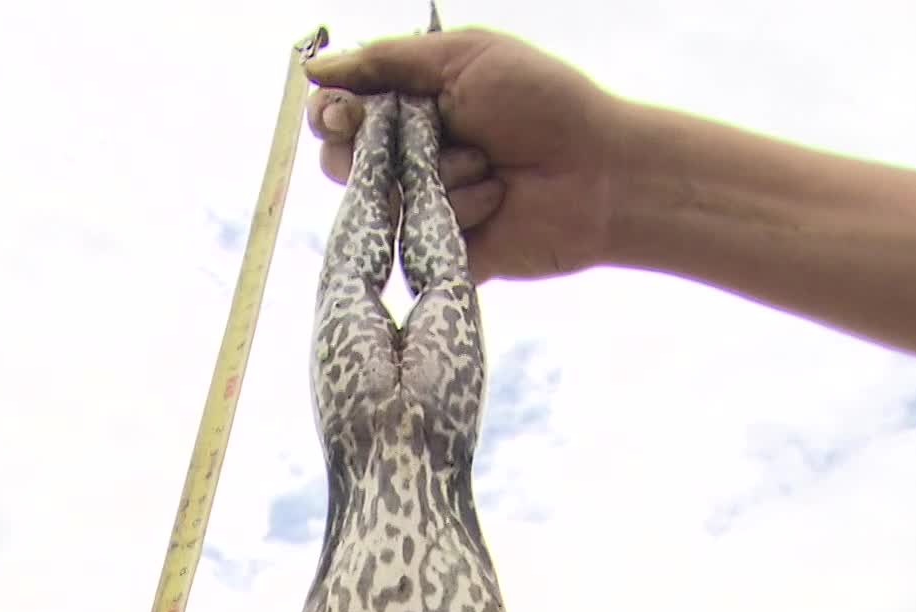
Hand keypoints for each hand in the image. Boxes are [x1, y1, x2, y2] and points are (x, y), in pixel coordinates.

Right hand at [304, 25, 621, 281]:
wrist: (601, 172)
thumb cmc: (544, 103)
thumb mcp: (466, 57)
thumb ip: (388, 61)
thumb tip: (313, 69)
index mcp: (412, 104)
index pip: (339, 112)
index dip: (331, 113)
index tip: (344, 111)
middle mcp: (409, 156)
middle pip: (341, 161)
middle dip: (372, 149)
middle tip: (418, 140)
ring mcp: (423, 205)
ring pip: (378, 199)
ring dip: (432, 174)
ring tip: (486, 164)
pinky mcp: (439, 249)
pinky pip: (413, 237)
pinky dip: (456, 211)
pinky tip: (496, 200)